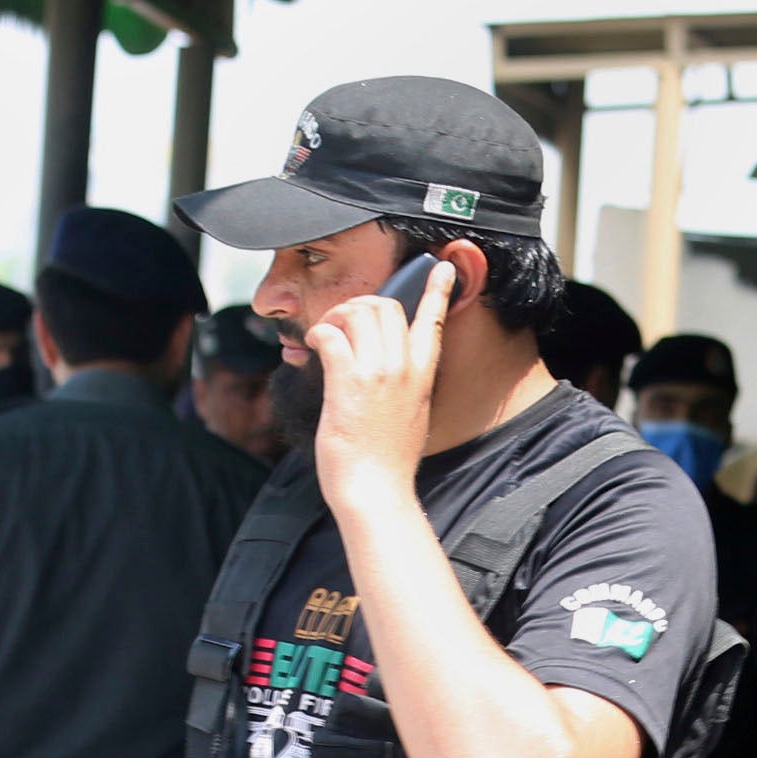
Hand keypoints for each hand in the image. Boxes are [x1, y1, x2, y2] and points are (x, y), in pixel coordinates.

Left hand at [310, 255, 455, 502]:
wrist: (376, 490)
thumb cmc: (387, 462)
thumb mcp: (412, 416)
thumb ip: (405, 387)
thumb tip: (386, 373)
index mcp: (422, 375)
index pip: (434, 320)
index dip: (437, 289)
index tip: (444, 267)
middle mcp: (403, 367)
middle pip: (385, 306)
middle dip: (359, 306)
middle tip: (342, 326)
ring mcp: (377, 372)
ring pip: (358, 312)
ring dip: (335, 317)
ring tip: (326, 338)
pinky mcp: (348, 381)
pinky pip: (330, 334)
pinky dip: (317, 335)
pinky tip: (312, 350)